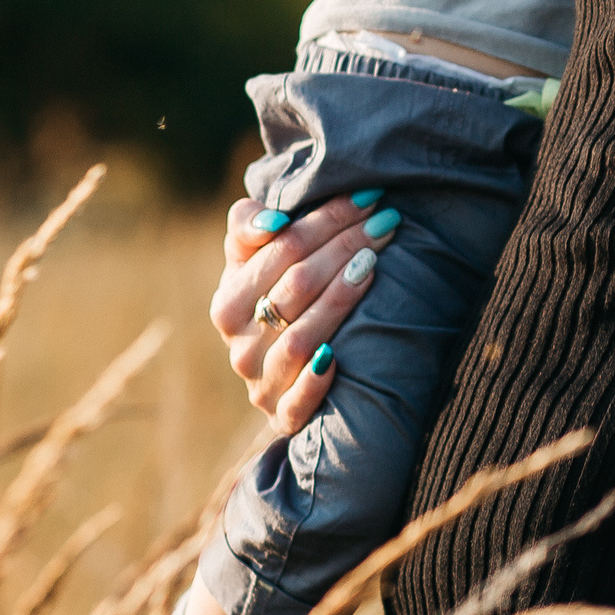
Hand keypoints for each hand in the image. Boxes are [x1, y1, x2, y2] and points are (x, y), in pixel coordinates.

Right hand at [207, 192, 402, 432]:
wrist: (282, 378)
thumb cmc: (275, 302)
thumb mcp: (253, 263)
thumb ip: (249, 227)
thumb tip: (273, 222)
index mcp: (228, 303)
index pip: (279, 250)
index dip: (324, 220)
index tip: (368, 197)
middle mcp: (239, 346)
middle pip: (295, 286)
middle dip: (344, 246)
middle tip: (387, 220)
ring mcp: (261, 384)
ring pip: (301, 336)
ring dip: (340, 298)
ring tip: (373, 264)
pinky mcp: (285, 417)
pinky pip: (299, 402)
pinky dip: (317, 380)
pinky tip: (338, 356)